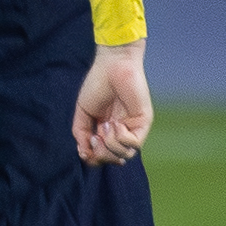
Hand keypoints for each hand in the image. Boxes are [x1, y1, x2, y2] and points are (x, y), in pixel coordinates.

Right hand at [73, 38, 151, 164]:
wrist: (111, 66)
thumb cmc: (97, 85)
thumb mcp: (83, 113)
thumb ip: (81, 134)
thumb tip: (85, 155)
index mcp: (106, 130)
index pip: (102, 155)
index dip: (93, 158)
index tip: (84, 150)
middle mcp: (121, 131)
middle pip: (113, 158)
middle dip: (101, 155)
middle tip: (94, 138)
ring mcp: (133, 127)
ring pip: (125, 154)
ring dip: (110, 145)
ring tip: (106, 126)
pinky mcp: (143, 122)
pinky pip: (135, 144)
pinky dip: (121, 139)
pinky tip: (115, 124)